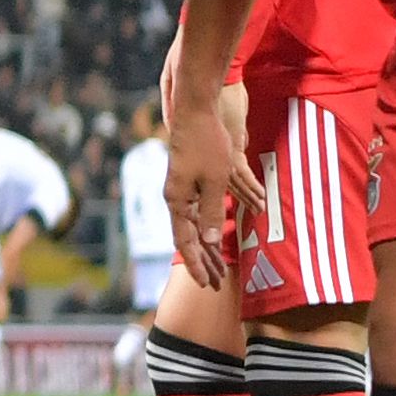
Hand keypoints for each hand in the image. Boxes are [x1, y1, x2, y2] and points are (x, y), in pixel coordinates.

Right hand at [164, 98, 264, 271]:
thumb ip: (211, 213)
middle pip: (187, 237)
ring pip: (192, 226)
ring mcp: (181, 188)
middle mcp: (175, 197)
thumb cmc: (207, 144)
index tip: (205, 284)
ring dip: (206, 247)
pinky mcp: (189, 179)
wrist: (196, 111)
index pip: (184, 241)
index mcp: (177, 200)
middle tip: (217, 283)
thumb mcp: (216, 182)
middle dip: (202, 261)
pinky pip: (197, 212)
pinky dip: (207, 228)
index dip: (196, 263)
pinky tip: (215, 236)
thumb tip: (208, 242)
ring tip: (219, 267)